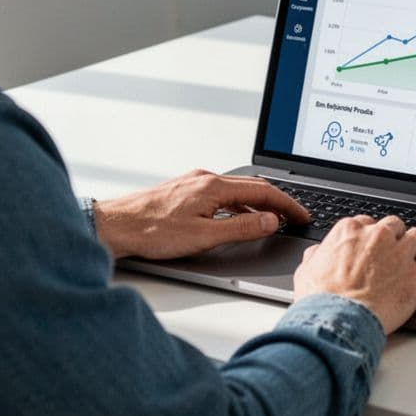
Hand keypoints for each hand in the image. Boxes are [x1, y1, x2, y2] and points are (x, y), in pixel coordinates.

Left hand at [93, 170, 309, 258]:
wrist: (114, 226)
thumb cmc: (151, 232)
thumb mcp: (204, 237)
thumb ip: (242, 229)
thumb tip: (270, 222)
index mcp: (214, 186)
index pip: (264, 192)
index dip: (287, 205)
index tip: (301, 215)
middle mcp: (205, 178)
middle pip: (253, 187)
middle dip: (278, 201)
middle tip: (294, 216)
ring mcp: (194, 182)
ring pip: (237, 190)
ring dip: (258, 204)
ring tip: (272, 220)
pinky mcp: (184, 190)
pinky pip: (221, 194)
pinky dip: (239, 205)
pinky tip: (238, 218)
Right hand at [293, 215, 415, 334]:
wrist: (338, 320)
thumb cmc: (320, 300)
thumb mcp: (306, 272)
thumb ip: (316, 256)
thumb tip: (317, 254)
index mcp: (350, 231)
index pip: (367, 223)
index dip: (372, 236)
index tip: (375, 246)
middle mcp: (377, 236)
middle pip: (395, 226)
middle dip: (396, 237)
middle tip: (397, 251)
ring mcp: (399, 253)